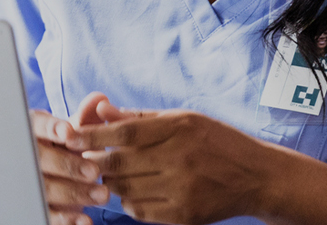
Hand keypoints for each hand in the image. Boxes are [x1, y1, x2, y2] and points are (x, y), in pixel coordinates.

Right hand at [31, 108, 108, 224]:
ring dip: (74, 193)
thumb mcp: (75, 132)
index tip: (70, 133)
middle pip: (41, 160)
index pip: (37, 126)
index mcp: (33, 130)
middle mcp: (27, 156)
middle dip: (68, 165)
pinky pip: (48, 215)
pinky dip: (65, 219)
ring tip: (102, 195)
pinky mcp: (37, 206)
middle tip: (95, 170)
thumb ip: (86, 117)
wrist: (54, 176)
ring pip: (45, 188)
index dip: (52, 129)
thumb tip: (99, 99)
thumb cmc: (64, 147)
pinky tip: (85, 220)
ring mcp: (29, 183)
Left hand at [79, 108, 287, 224]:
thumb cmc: (217, 142)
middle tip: (81, 158)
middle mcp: (181, 158)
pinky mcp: (184, 215)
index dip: (92, 135)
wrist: (257, 177)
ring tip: (109, 174)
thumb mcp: (184, 119)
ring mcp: (183, 190)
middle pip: (120, 164)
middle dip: (94, 162)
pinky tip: (134, 191)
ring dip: (110, 182)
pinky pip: (140, 211)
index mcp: (180, 127)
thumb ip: (141, 118)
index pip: (124, 133)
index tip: (69, 135)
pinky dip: (128, 201)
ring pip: (125, 189)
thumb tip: (100, 110)